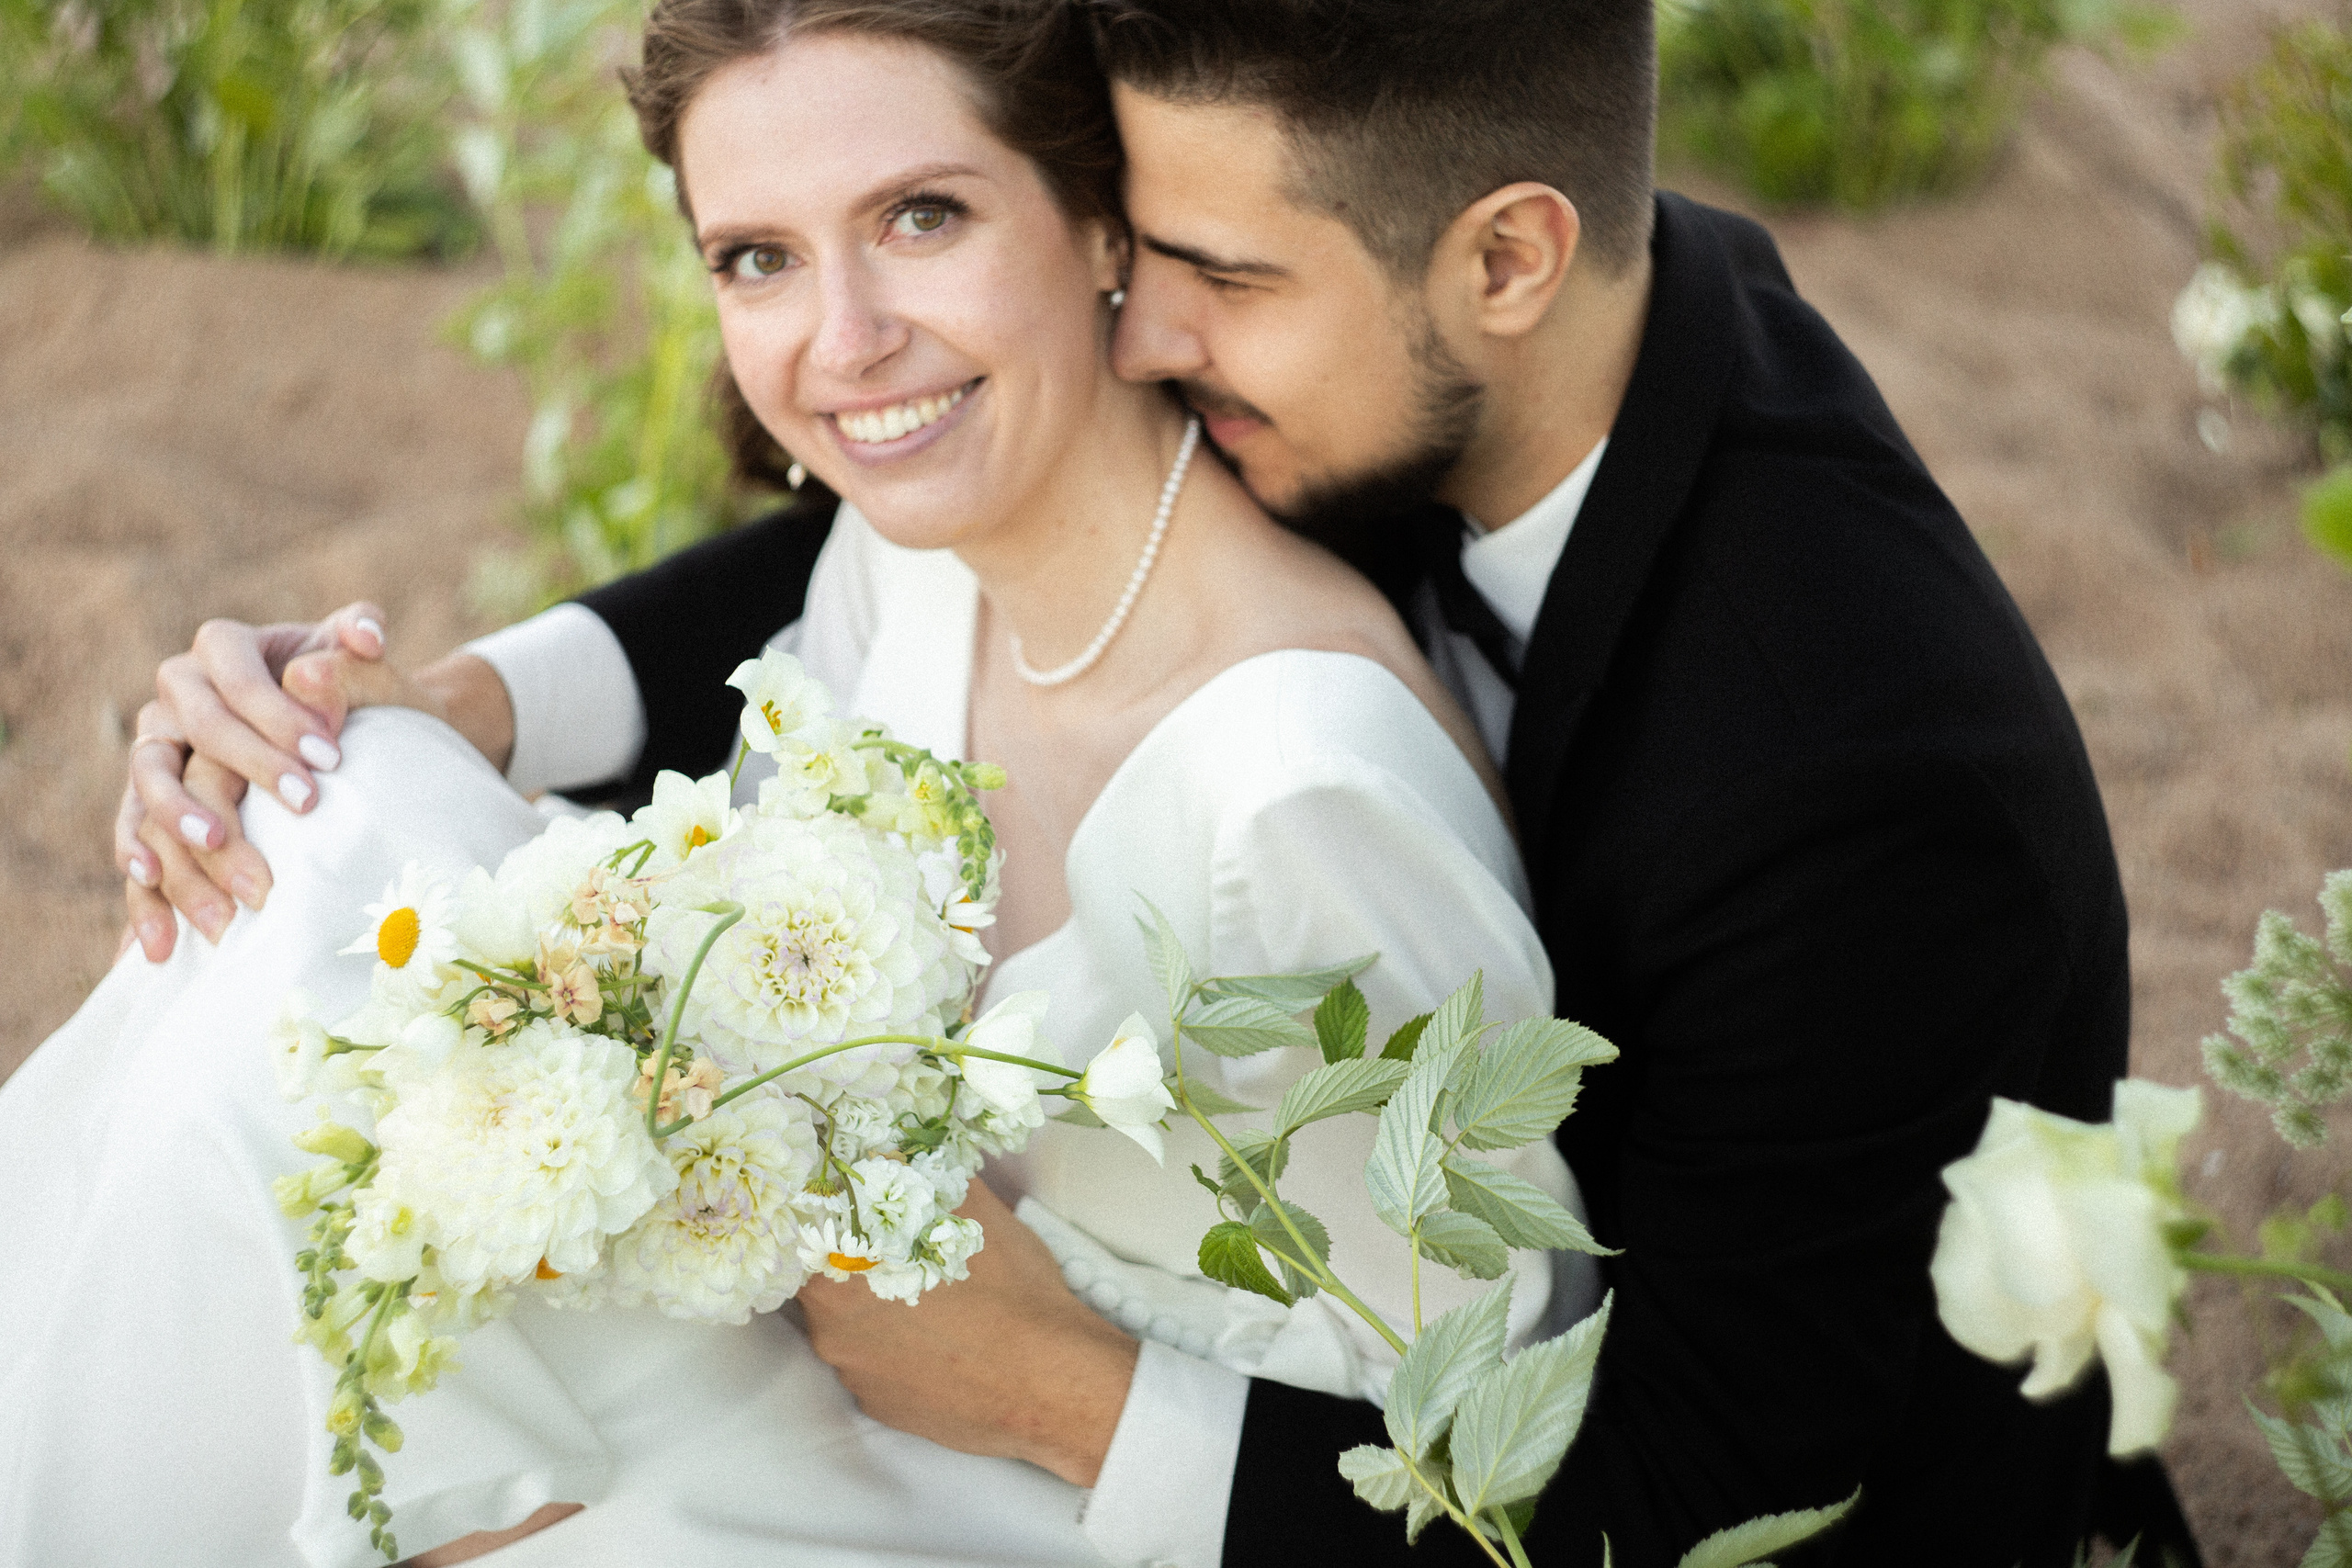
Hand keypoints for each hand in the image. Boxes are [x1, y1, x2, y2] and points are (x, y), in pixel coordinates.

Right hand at [118, 604, 389, 959]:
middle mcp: (177, 695)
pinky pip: (132, 840)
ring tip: (226, 883)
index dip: (276, 720)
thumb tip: (366, 636)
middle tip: (302, 817)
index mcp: (221, 649)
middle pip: (188, 736)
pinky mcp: (149, 802)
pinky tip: (162, 937)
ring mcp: (156, 748)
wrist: (341, 733)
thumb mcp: (362, 659)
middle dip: (240, 782)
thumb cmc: (352, 689)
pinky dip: (144, 888)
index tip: (330, 763)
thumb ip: (360, 640)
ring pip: (146, 789)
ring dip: (181, 838)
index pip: (234, 681)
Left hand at [798, 1180, 1140, 1486]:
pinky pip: (871, 1365)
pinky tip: (936, 1338)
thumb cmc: (1009, 1291)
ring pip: (845, 1324)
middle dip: (853, 1261)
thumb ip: (915, 1174)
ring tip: (929, 1298)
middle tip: (897, 1249)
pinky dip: (893, 1349)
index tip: (855, 1211)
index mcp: (839, 1268)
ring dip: (872, 1307)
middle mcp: (828, 1327)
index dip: (829, 1215)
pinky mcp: (876, 1405)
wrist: (1048, 1383)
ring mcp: (852, 1372)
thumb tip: (885, 1150)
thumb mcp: (969, 1208)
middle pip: (820, 1279)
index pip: (803, 1231)